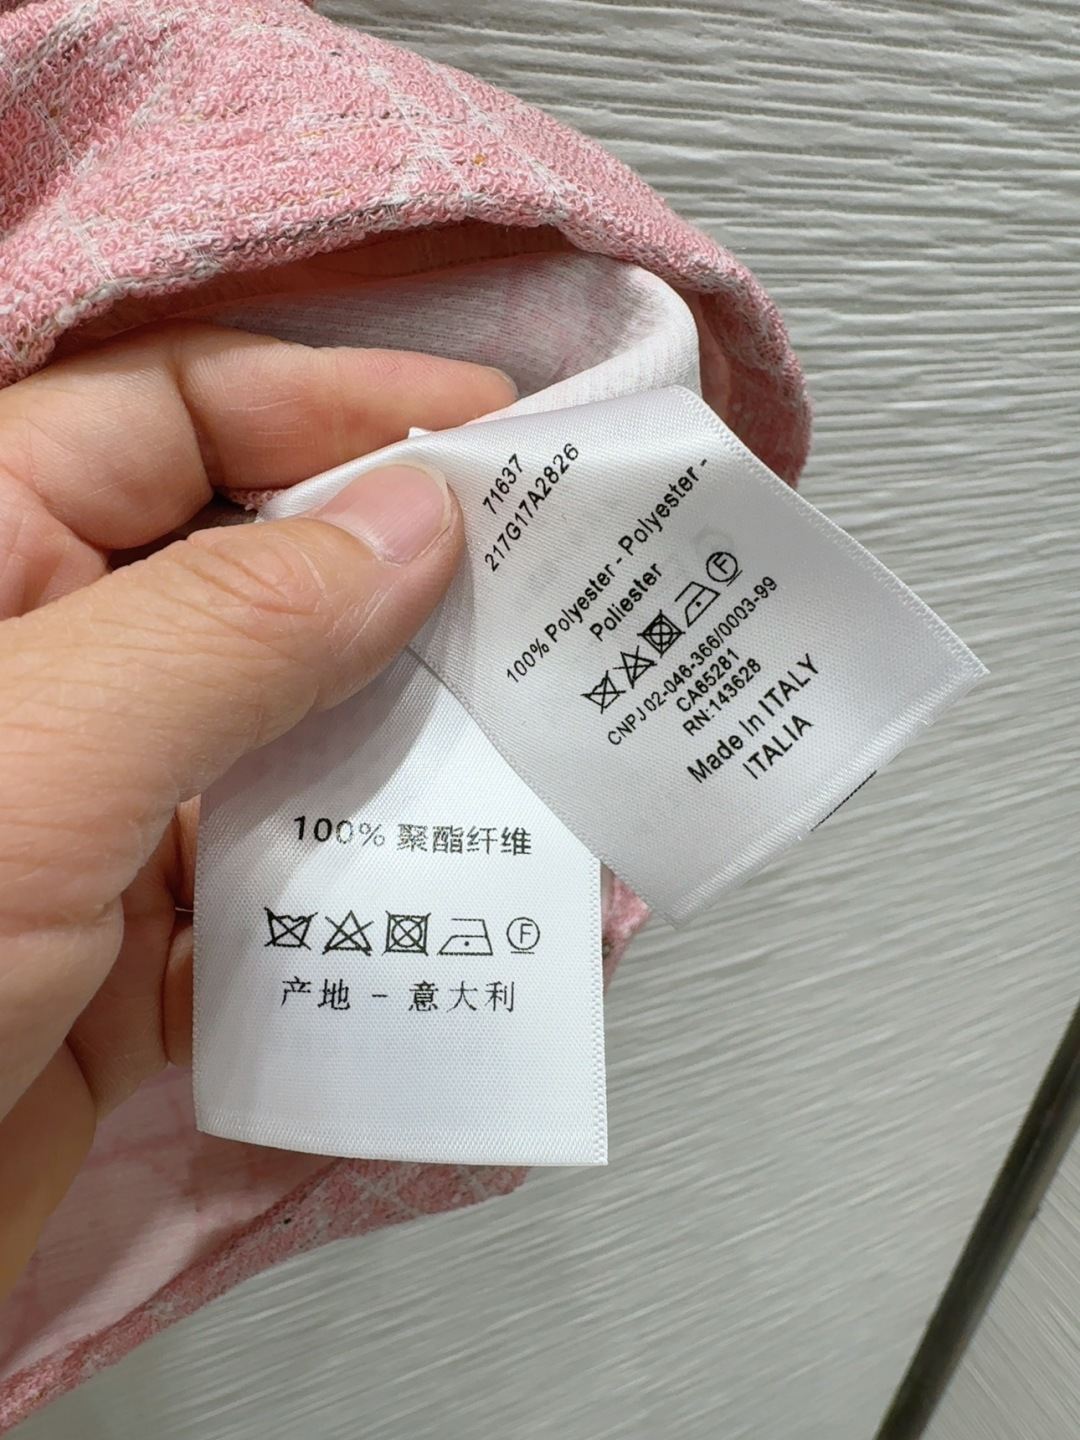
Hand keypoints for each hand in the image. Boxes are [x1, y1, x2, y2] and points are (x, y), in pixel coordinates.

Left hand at [0, 323, 514, 1295]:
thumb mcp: (38, 757)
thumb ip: (231, 627)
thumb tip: (415, 520)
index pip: (170, 416)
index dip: (335, 405)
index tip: (494, 431)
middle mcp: (39, 669)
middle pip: (248, 570)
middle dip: (397, 577)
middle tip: (551, 586)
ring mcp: (86, 811)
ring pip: (279, 730)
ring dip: (401, 736)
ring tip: (537, 729)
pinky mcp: (126, 946)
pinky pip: (275, 875)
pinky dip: (363, 878)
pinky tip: (453, 878)